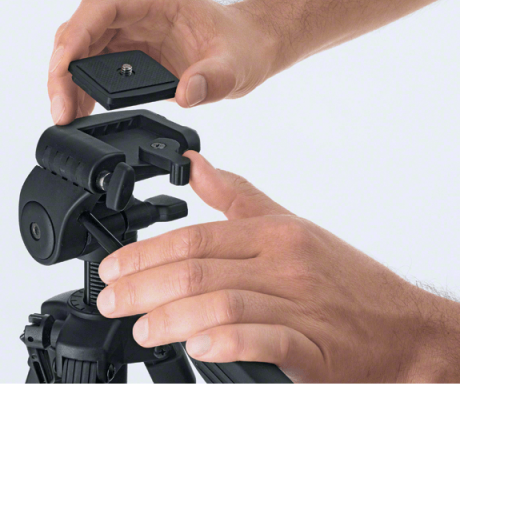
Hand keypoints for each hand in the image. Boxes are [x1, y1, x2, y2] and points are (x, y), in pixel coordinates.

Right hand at [47, 0, 275, 123]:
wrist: (250, 45)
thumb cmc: (242, 44)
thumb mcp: (236, 66)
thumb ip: (213, 79)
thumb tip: (185, 94)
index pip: (100, 6)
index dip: (76, 34)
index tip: (63, 68)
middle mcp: (135, 8)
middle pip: (80, 28)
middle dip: (63, 68)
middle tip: (61, 109)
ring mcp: (128, 27)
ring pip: (80, 47)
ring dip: (67, 81)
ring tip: (67, 116)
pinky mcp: (127, 49)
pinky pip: (92, 64)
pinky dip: (81, 87)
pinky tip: (80, 110)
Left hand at [95, 152, 459, 382]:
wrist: (405, 329)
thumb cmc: (346, 279)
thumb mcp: (291, 227)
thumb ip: (238, 198)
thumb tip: (194, 165)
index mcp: (274, 235)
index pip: (196, 238)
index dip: (145, 253)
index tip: (111, 269)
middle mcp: (284, 265)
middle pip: (199, 270)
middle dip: (144, 287)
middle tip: (109, 301)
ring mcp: (299, 306)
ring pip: (223, 304)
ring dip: (174, 318)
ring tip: (142, 329)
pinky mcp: (313, 348)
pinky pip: (265, 341)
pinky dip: (228, 343)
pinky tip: (197, 349)